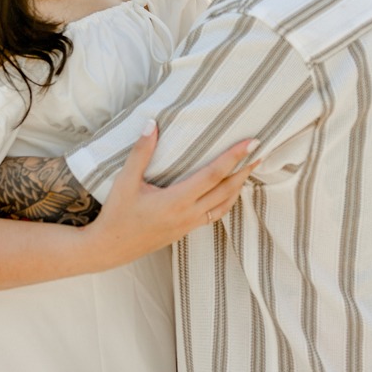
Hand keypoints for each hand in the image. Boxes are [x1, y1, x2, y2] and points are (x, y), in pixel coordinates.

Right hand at [83, 124, 259, 267]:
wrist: (111, 247)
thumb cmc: (117, 213)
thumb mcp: (125, 181)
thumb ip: (141, 152)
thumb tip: (151, 124)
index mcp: (176, 200)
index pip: (213, 175)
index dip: (233, 157)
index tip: (251, 143)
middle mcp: (189, 214)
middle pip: (226, 189)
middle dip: (244, 169)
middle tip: (259, 150)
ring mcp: (190, 224)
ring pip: (225, 204)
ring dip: (240, 185)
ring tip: (249, 168)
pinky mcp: (187, 230)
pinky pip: (216, 214)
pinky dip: (228, 200)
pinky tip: (230, 191)